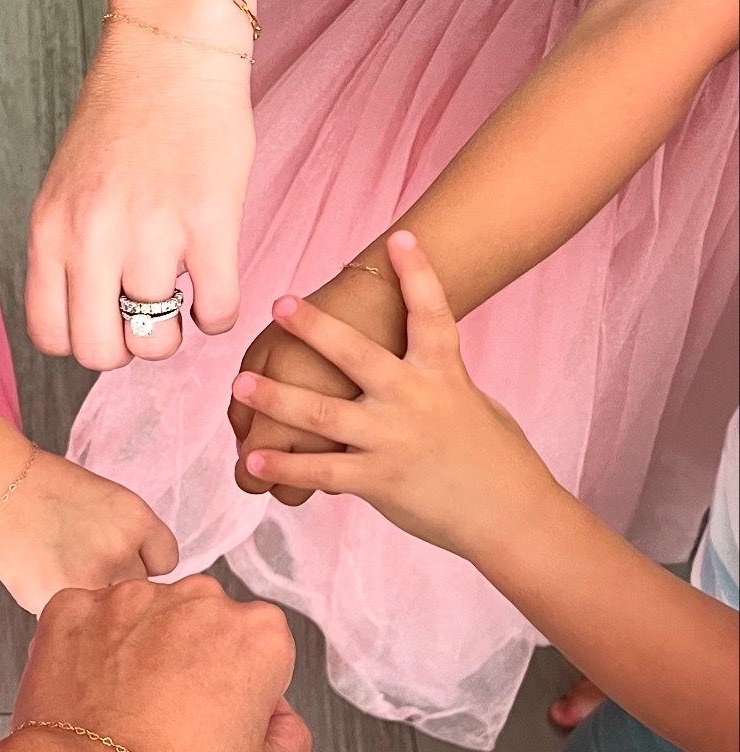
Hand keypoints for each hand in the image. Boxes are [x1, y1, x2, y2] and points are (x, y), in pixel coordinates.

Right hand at [0, 449, 178, 613]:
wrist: (4, 491)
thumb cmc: (55, 494)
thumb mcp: (114, 502)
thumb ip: (138, 540)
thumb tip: (151, 585)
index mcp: (138, 520)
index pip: (167, 563)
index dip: (145, 561)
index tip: (126, 556)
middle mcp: (119, 551)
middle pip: (142, 594)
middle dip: (121, 585)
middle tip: (93, 566)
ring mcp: (88, 579)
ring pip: (111, 615)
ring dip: (97, 605)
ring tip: (71, 576)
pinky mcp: (57, 601)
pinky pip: (77, 623)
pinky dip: (67, 614)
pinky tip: (51, 584)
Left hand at [12, 576, 309, 751]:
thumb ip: (289, 739)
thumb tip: (277, 718)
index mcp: (257, 635)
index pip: (260, 651)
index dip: (243, 690)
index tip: (222, 722)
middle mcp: (197, 600)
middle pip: (202, 624)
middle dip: (191, 659)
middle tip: (171, 718)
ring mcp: (130, 598)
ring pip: (143, 616)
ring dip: (138, 649)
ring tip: (124, 709)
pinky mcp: (74, 607)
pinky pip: (87, 621)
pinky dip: (86, 649)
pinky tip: (88, 694)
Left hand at [27, 29, 254, 369]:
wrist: (171, 49)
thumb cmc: (121, 118)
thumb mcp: (66, 189)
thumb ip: (69, 248)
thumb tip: (93, 313)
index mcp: (50, 230)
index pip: (50, 334)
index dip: (82, 340)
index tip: (105, 318)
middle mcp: (91, 237)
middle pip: (100, 352)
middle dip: (128, 347)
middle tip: (147, 314)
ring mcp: (151, 231)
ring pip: (157, 340)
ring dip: (176, 329)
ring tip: (183, 292)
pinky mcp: (210, 221)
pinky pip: (216, 310)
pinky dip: (218, 315)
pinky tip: (215, 288)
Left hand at [230, 233, 558, 559]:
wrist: (511, 515)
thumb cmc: (494, 458)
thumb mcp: (470, 403)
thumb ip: (435, 379)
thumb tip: (417, 358)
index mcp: (444, 374)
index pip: (433, 314)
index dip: (419, 274)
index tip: (400, 237)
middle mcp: (414, 400)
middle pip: (358, 355)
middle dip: (317, 328)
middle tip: (281, 303)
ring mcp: (392, 440)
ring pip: (322, 415)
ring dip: (277, 398)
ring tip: (240, 384)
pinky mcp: (378, 480)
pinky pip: (320, 471)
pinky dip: (283, 468)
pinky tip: (251, 462)